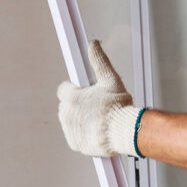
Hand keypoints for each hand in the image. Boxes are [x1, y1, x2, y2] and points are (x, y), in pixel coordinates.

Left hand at [56, 40, 142, 157]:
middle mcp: (65, 113)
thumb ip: (98, 60)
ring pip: (70, 121)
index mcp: (71, 97)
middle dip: (77, 105)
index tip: (83, 92)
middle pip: (66, 106)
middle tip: (95, 106)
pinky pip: (75, 135)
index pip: (63, 89)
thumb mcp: (109, 79)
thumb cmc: (117, 105)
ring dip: (80, 119)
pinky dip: (83, 133)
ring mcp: (69, 130)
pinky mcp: (74, 143)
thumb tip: (93, 43)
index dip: (74, 90)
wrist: (122, 131)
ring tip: (98, 119)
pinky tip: (96, 130)